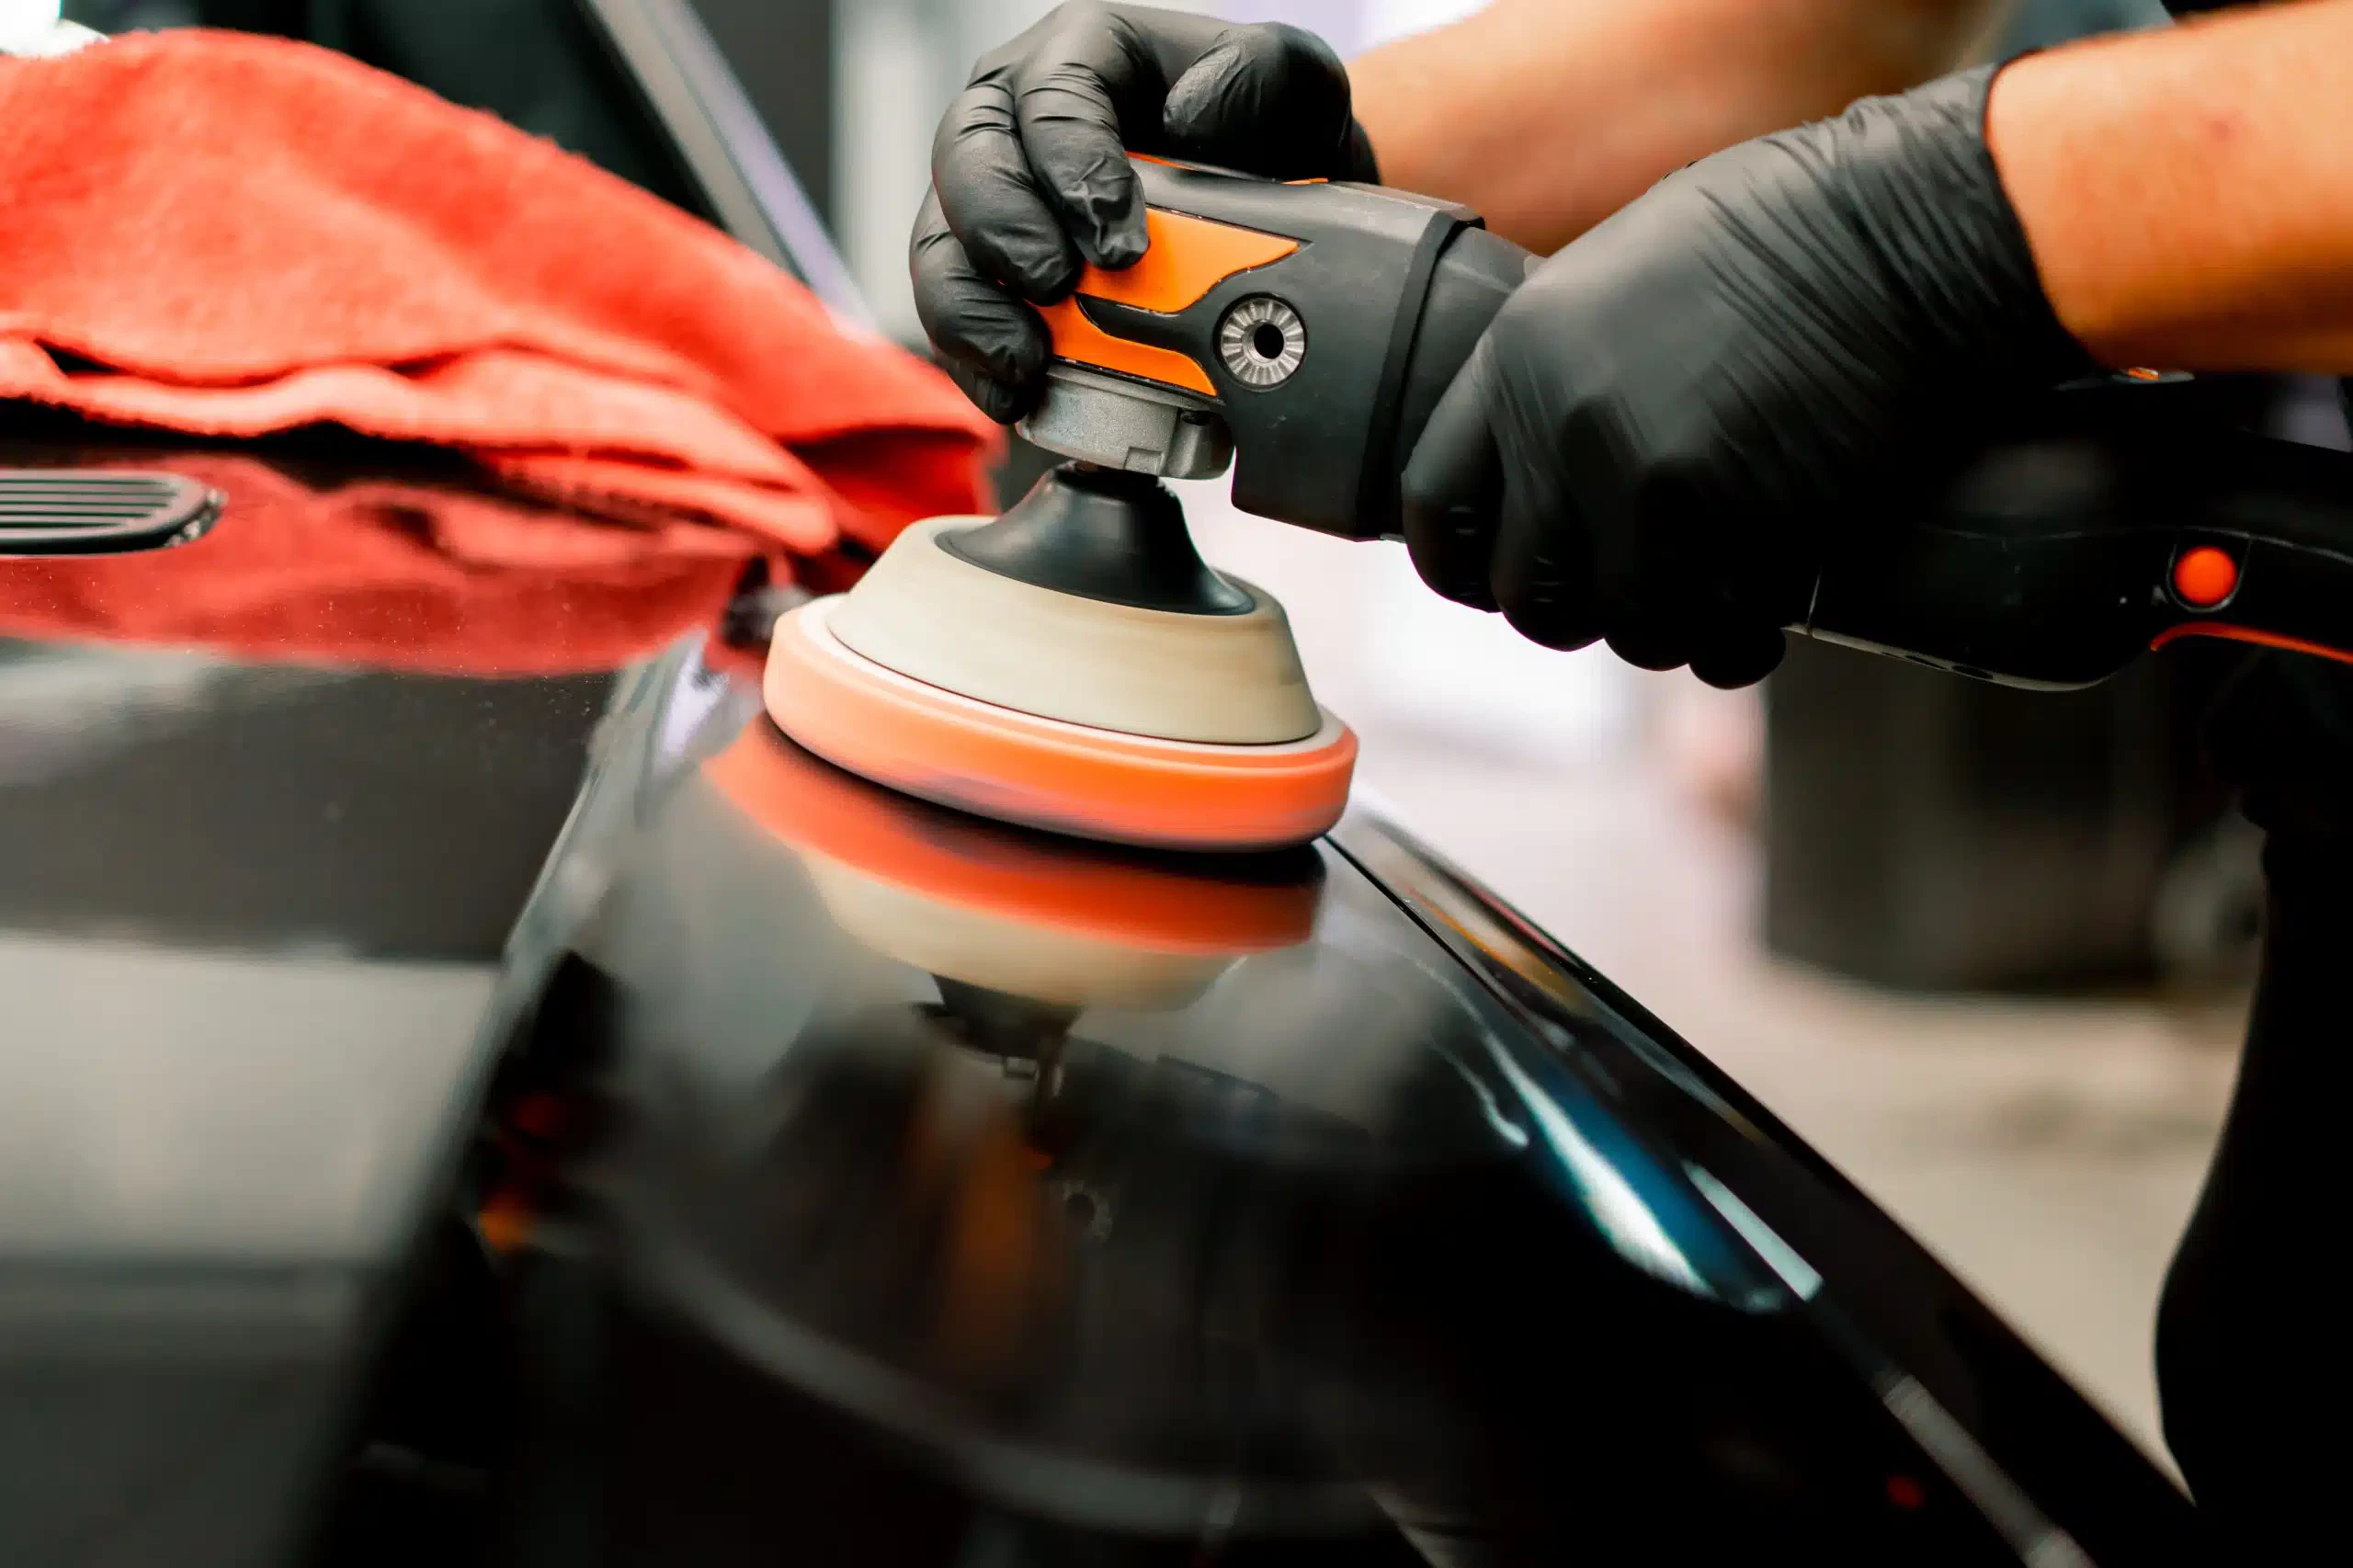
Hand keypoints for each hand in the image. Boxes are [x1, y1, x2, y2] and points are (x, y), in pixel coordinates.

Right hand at [910, 1, 1375, 421]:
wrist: (1273, 212)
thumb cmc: (1267, 134)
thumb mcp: (1290, 82)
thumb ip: (1257, 72)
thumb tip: (1190, 113)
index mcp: (1081, 57)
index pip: (1051, 96)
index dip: (1072, 165)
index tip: (1121, 239)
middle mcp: (1016, 121)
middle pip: (966, 160)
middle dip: (1002, 230)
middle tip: (1058, 286)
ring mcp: (992, 200)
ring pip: (940, 244)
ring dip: (972, 309)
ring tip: (1026, 359)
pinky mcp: (987, 275)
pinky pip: (953, 317)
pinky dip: (975, 362)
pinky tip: (1015, 394)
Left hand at [1400, 65, 2091, 687]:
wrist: (1906, 233)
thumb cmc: (1789, 236)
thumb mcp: (1626, 279)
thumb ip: (1567, 375)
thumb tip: (1543, 469)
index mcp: (1520, 357)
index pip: (1434, 505)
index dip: (1469, 563)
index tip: (1512, 576)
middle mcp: (1559, 425)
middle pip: (1526, 590)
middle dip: (1581, 609)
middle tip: (1638, 594)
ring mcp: (1640, 482)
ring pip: (1623, 629)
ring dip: (1669, 631)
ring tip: (1712, 605)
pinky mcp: (1728, 526)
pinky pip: (1712, 633)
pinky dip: (1738, 643)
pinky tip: (1764, 624)